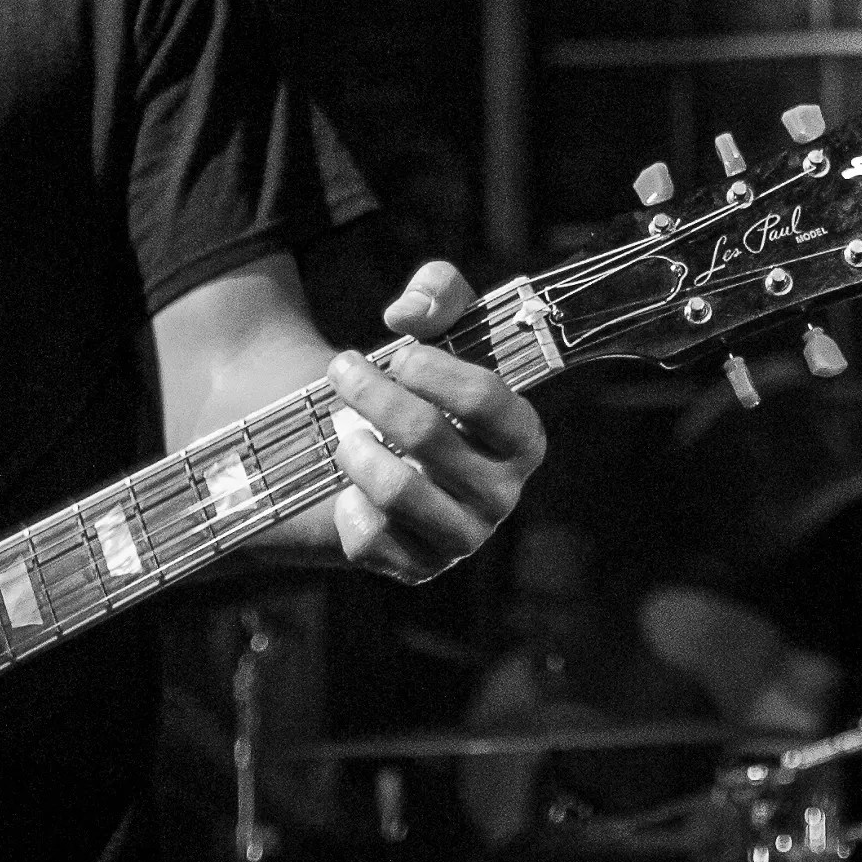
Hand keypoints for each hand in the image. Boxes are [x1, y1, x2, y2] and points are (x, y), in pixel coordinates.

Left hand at [325, 262, 544, 582]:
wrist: (365, 451)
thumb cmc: (412, 386)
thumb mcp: (432, 328)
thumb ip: (438, 293)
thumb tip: (408, 314)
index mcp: (520, 437)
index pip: (487, 400)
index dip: (432, 370)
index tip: (397, 352)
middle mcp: (501, 493)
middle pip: (426, 435)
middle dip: (371, 393)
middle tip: (341, 370)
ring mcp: (461, 537)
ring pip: (396, 488)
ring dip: (354, 449)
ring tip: (344, 432)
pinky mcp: (417, 567)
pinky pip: (371, 536)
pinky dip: (347, 502)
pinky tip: (347, 488)